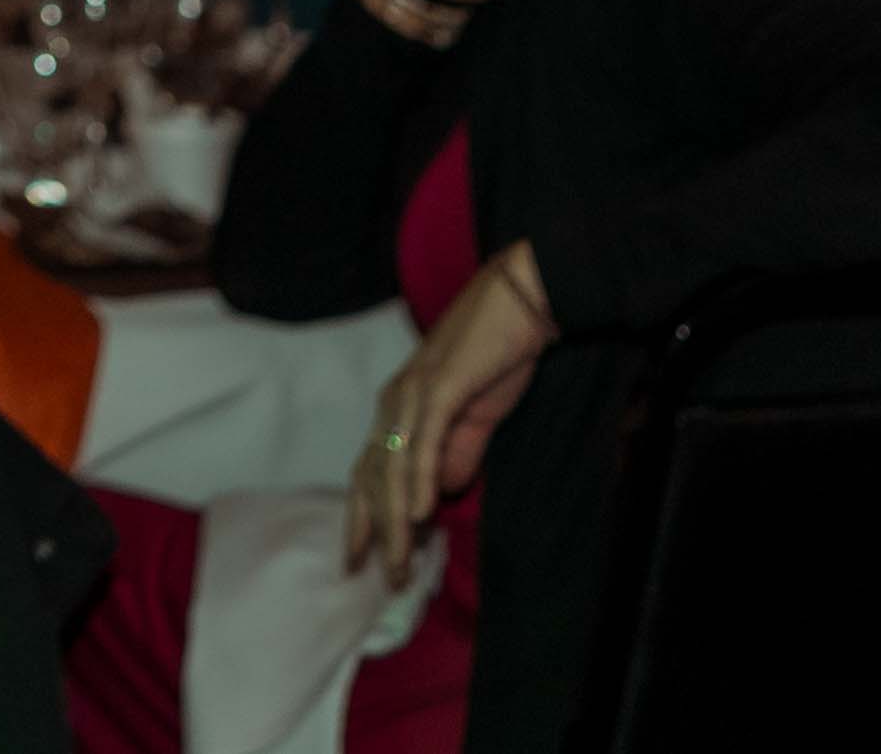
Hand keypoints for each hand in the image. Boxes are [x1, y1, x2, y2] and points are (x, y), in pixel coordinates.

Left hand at [344, 238, 550, 574]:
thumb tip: (439, 495)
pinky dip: (419, 479)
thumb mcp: (475, 417)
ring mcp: (413, 392)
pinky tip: (419, 513)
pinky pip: (424, 442)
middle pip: (372, 475)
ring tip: (398, 561)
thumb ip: (457, 454)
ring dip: (395, 519)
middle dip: (373, 531)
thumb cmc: (498, 357)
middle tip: (379, 577)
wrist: (521, 303)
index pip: (370, 470)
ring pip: (393, 466)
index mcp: (399, 408)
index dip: (363, 516)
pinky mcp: (440, 386)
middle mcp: (395, 401)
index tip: (358, 561)